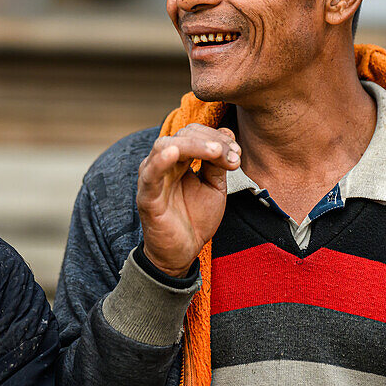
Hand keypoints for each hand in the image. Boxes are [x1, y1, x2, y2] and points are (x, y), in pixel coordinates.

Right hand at [137, 124, 239, 276]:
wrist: (184, 251)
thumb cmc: (196, 218)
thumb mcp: (214, 187)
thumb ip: (218, 162)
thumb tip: (228, 133)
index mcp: (179, 159)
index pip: (194, 133)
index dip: (217, 137)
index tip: (237, 153)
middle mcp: (163, 164)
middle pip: (182, 135)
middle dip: (210, 140)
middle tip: (233, 155)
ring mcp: (153, 178)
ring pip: (165, 146)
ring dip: (193, 145)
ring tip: (215, 151)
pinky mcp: (147, 197)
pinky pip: (150, 175)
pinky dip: (160, 161)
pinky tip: (175, 153)